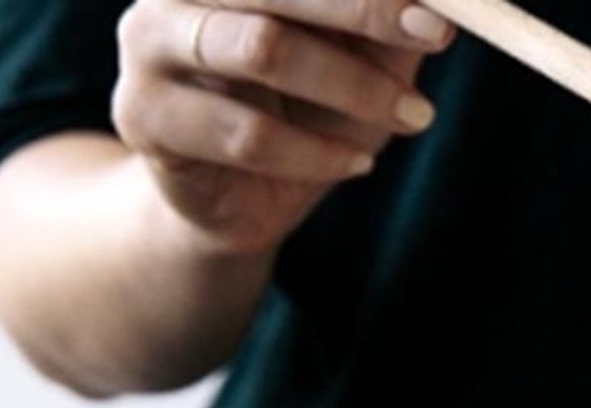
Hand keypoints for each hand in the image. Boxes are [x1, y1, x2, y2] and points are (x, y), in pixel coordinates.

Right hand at [112, 0, 454, 252]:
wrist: (236, 204)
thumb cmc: (305, 116)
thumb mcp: (362, 62)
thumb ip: (390, 24)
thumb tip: (446, 3)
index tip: (441, 4)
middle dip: (365, 6)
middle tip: (436, 35)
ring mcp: (149, 46)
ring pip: (263, 49)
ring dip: (352, 87)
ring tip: (411, 118)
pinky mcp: (143, 116)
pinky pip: (247, 134)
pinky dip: (316, 153)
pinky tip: (356, 165)